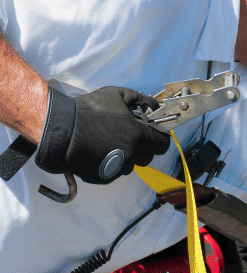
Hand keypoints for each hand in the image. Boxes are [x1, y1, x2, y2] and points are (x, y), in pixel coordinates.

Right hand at [35, 86, 170, 183]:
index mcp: (140, 137)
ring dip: (125, 155)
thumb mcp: (116, 95)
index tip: (151, 132)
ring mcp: (117, 169)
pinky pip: (113, 171)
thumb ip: (140, 99)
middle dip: (141, 147)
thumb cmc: (88, 110)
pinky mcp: (103, 177)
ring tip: (107, 142)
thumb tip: (154, 105)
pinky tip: (96, 151)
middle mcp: (132, 155)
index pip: (163, 144)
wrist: (58, 130)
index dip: (159, 137)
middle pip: (147, 156)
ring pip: (130, 165)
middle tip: (126, 135)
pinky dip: (109, 163)